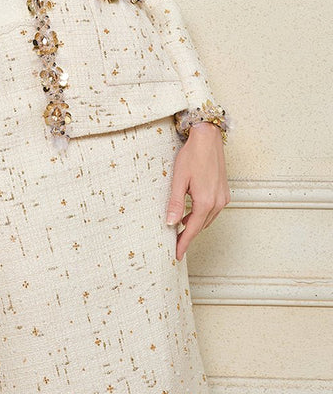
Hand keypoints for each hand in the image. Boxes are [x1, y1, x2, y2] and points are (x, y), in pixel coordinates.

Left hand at [166, 122, 230, 261]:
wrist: (208, 139)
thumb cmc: (192, 156)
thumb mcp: (178, 180)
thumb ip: (175, 203)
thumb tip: (170, 222)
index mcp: (206, 202)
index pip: (192, 230)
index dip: (183, 243)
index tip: (176, 254)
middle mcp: (218, 202)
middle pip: (200, 227)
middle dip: (187, 236)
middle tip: (174, 244)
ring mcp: (223, 197)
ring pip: (207, 219)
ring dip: (194, 225)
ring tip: (180, 230)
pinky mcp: (224, 192)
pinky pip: (212, 211)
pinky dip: (201, 216)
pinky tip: (191, 214)